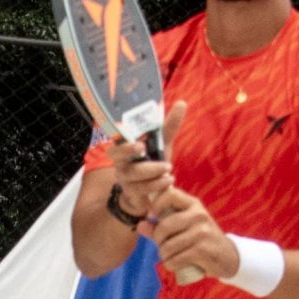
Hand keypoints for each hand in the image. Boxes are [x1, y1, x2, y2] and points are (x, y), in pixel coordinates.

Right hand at [106, 102, 185, 220]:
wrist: (150, 194)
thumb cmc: (152, 163)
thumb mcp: (162, 144)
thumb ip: (170, 126)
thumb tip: (182, 103)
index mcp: (125, 148)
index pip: (116, 142)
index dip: (122, 141)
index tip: (137, 140)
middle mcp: (121, 163)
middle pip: (117, 157)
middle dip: (129, 150)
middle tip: (142, 146)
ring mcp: (125, 179)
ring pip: (133, 174)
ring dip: (152, 170)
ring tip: (168, 169)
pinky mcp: (132, 194)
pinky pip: (141, 190)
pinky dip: (157, 184)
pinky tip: (168, 180)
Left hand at [147, 186, 238, 283]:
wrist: (227, 256)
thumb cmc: (200, 239)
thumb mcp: (183, 228)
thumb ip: (160, 226)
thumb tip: (140, 226)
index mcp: (192, 204)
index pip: (169, 194)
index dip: (156, 205)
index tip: (152, 217)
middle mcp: (198, 214)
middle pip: (164, 226)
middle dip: (158, 240)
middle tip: (163, 246)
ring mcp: (202, 232)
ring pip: (168, 246)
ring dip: (164, 256)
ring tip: (170, 256)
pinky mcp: (203, 249)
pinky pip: (175, 259)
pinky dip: (171, 265)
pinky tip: (175, 264)